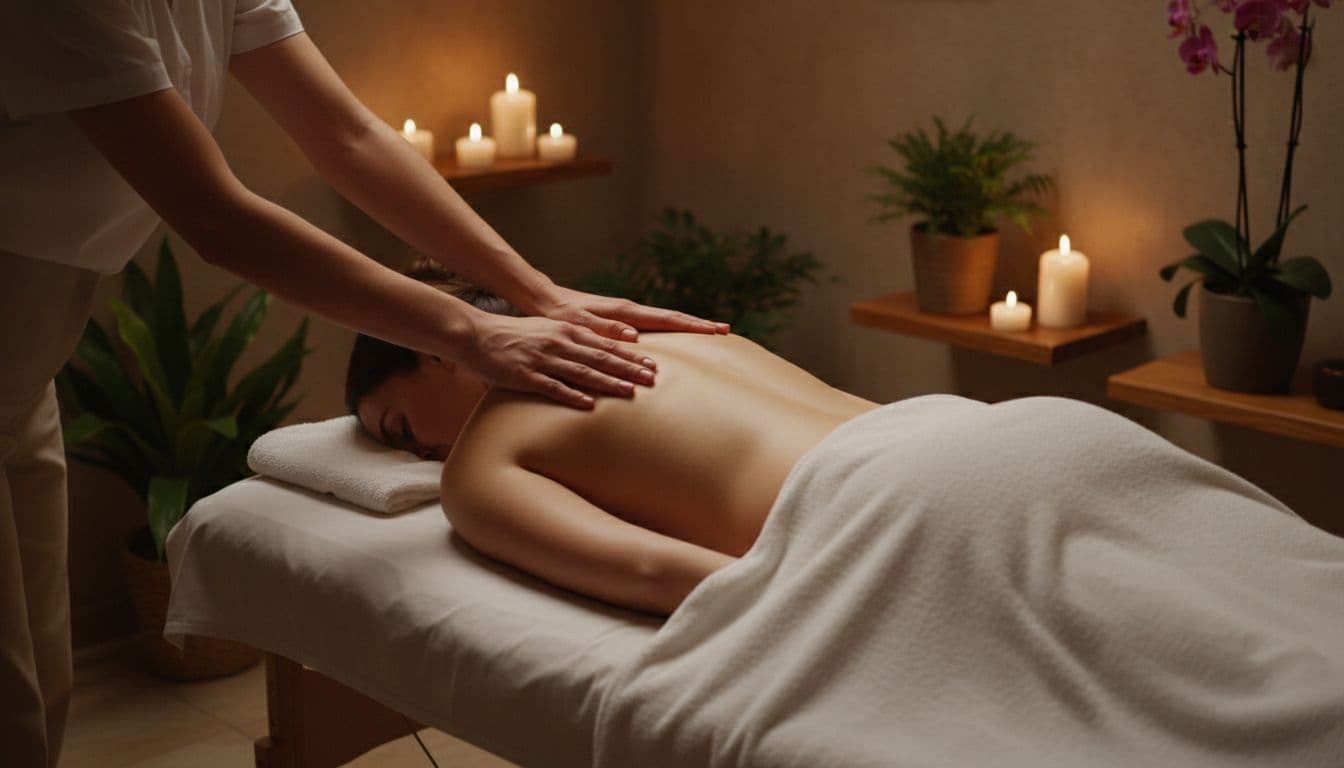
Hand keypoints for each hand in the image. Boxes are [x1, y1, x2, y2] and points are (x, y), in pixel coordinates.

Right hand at [461, 311, 658, 408]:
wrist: (476, 334)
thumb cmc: (514, 335)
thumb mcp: (548, 331)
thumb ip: (573, 340)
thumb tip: (598, 353)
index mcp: (567, 331)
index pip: (606, 344)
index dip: (631, 356)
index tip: (653, 365)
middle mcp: (559, 342)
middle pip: (601, 357)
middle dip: (629, 369)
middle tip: (652, 379)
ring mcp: (542, 359)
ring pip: (582, 372)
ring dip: (608, 382)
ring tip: (630, 392)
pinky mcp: (525, 375)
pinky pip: (553, 387)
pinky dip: (572, 395)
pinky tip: (589, 405)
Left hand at [532, 285, 729, 340]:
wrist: (548, 301)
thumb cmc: (561, 315)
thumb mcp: (580, 324)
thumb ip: (605, 330)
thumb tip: (634, 337)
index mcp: (625, 313)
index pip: (667, 319)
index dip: (692, 326)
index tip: (716, 330)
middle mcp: (631, 312)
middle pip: (673, 318)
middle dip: (700, 325)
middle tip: (726, 331)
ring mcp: (628, 315)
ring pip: (666, 322)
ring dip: (688, 328)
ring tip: (711, 335)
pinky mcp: (623, 321)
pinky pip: (654, 327)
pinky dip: (671, 331)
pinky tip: (678, 341)